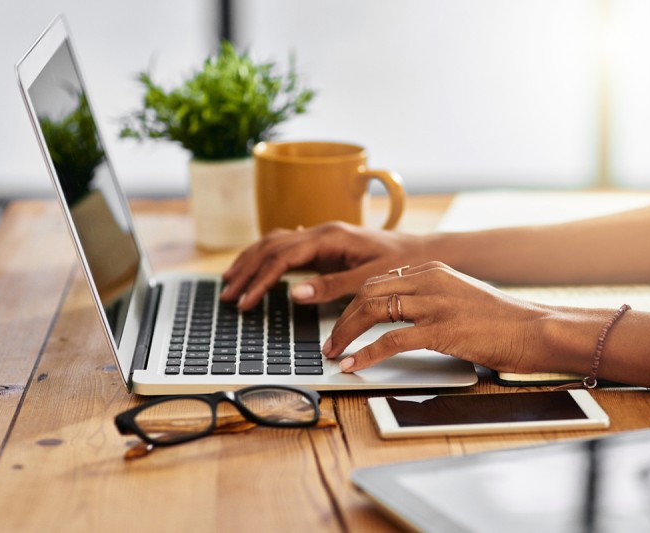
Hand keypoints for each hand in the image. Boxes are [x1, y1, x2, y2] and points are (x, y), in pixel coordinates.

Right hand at [220, 222, 428, 309]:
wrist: (422, 251)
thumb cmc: (401, 263)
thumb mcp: (369, 279)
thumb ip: (331, 286)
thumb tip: (294, 293)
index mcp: (330, 237)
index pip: (282, 257)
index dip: (260, 280)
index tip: (245, 302)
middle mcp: (322, 231)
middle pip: (270, 246)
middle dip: (246, 271)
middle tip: (227, 295)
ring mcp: (322, 236)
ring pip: (274, 242)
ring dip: (250, 261)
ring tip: (231, 282)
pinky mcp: (325, 244)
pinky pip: (287, 246)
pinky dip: (266, 256)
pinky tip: (256, 264)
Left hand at [323, 261, 552, 372]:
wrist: (534, 329)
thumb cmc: (501, 320)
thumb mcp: (460, 296)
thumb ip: (430, 298)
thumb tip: (398, 316)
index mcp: (432, 270)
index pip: (378, 281)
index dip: (352, 303)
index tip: (340, 321)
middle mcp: (430, 280)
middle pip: (368, 293)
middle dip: (342, 318)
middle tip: (330, 341)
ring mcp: (435, 303)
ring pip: (373, 311)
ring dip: (346, 334)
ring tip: (334, 353)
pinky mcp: (442, 329)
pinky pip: (391, 340)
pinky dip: (366, 353)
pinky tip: (355, 364)